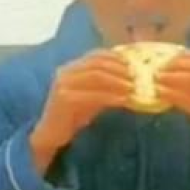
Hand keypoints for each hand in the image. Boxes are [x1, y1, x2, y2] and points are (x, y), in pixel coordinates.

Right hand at [30, 52, 131, 174]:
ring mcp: (63, 84)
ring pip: (96, 76)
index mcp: (72, 68)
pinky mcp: (64, 98)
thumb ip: (106, 87)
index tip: (135, 64)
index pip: (96, 55)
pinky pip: (93, 94)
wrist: (51, 134)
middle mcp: (66, 72)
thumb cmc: (73, 115)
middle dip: (120, 70)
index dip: (117, 58)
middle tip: (138, 78)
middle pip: (98, 64)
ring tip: (134, 89)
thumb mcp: (93, 97)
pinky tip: (124, 101)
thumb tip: (133, 81)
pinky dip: (111, 97)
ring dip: (118, 82)